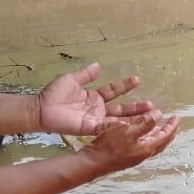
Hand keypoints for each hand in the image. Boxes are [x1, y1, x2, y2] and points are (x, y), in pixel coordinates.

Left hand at [37, 62, 160, 135]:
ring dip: (133, 118)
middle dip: (136, 107)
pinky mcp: (90, 128)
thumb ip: (86, 74)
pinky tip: (129, 124)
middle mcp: (98, 109)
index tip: (138, 80)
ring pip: (118, 119)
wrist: (41, 109)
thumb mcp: (72, 80)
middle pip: (122, 108)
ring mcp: (95, 119)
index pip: (114, 91)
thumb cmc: (54, 94)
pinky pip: (106, 126)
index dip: (125, 86)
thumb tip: (99, 65)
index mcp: (95, 97)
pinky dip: (116, 126)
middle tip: (152, 106)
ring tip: (148, 117)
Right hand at [79, 113, 180, 174]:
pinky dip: (148, 137)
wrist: (93, 162)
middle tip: (173, 123)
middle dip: (169, 132)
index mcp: (147, 148)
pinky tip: (143, 133)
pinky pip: (144, 145)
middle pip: (162, 142)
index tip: (177, 117)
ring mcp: (136, 156)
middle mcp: (144, 153)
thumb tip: (158, 116)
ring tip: (160, 126)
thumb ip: (144, 124)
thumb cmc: (109, 147)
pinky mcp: (128, 155)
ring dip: (158, 134)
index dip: (171, 126)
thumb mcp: (128, 131)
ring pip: (153, 144)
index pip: (165, 136)